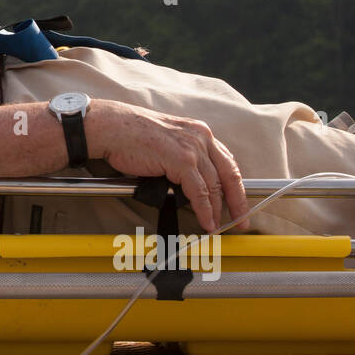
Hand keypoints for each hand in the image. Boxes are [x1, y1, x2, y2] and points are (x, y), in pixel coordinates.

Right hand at [85, 99, 247, 233]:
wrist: (112, 127)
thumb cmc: (131, 135)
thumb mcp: (167, 141)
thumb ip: (183, 157)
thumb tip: (191, 185)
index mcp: (199, 131)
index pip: (226, 162)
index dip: (235, 186)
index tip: (238, 202)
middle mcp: (201, 137)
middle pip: (229, 174)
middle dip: (238, 201)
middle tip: (242, 220)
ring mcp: (192, 148)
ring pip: (215, 186)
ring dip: (219, 210)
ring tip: (219, 227)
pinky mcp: (182, 160)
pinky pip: (200, 192)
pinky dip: (205, 210)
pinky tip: (206, 221)